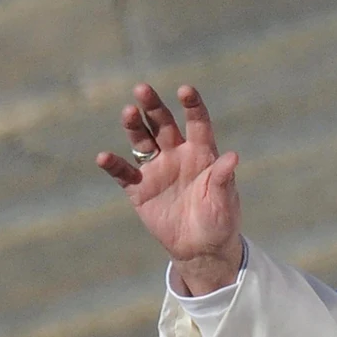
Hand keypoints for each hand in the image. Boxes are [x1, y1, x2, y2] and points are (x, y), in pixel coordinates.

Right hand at [96, 83, 242, 294]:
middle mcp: (177, 154)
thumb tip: (232, 156)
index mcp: (201, 152)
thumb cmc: (219, 220)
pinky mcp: (139, 188)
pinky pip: (123, 173)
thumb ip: (223, 178)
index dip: (191, 106)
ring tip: (128, 112)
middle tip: (142, 89)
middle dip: (153, 107)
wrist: (200, 248)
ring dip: (134, 126)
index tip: (185, 90)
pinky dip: (113, 165)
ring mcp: (156, 169)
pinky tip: (104, 157)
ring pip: (142, 141)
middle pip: (162, 124)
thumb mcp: (224, 200)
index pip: (197, 123)